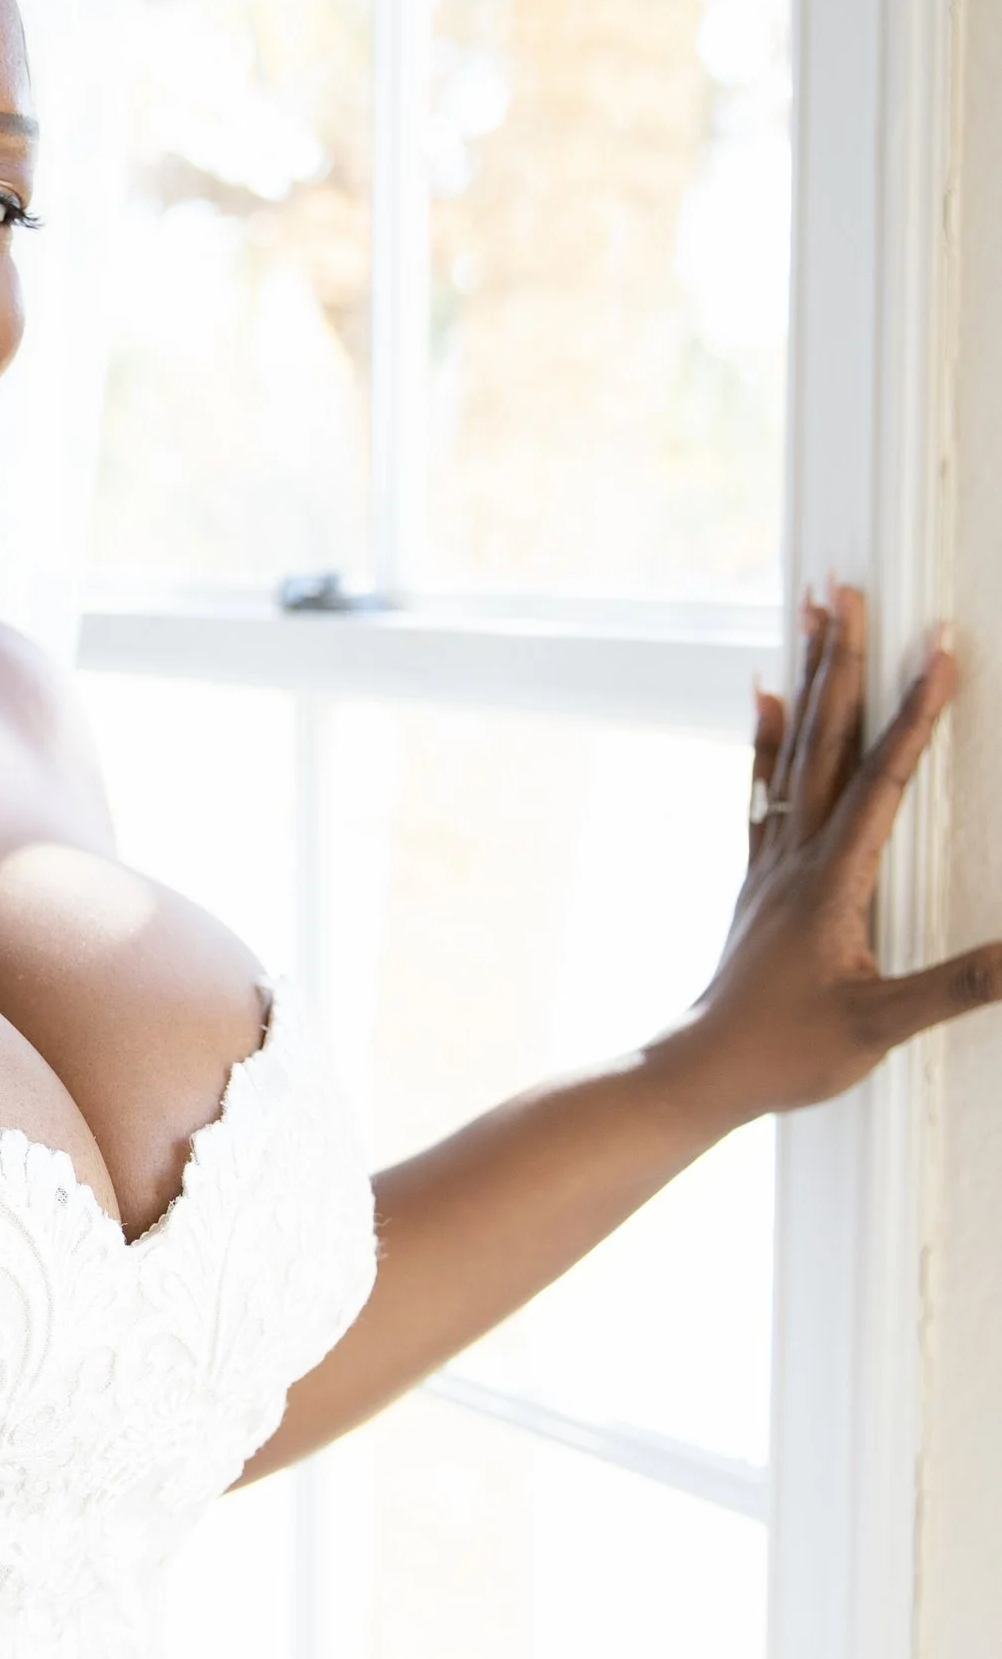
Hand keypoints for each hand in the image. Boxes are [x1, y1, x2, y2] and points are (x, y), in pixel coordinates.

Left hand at [675, 583, 1001, 1126]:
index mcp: (832, 878)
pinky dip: (769, 735)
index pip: (883, 778)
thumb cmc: (786, 1053)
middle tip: (848, 587)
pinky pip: (766, 786)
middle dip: (844, 660)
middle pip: (827, 738)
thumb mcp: (880, 1026)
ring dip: (810, 677)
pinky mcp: (762, 876)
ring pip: (796, 749)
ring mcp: (774, 859)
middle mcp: (797, 853)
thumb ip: (957, 987)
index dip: (916, 711)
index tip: (939, 648)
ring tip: (814, 613)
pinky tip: (767, 696)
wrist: (701, 1071)